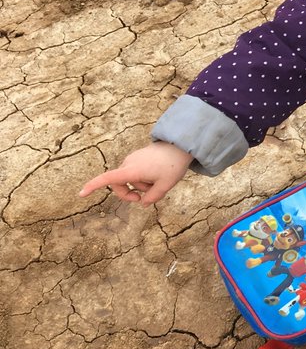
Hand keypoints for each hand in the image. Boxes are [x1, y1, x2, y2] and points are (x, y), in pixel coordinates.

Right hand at [78, 141, 193, 205]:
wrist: (180, 146)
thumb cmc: (172, 165)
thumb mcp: (165, 186)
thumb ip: (152, 197)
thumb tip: (143, 203)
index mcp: (132, 170)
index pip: (108, 179)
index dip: (93, 186)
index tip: (81, 194)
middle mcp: (128, 163)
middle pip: (119, 184)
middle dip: (128, 194)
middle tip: (143, 199)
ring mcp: (132, 159)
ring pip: (130, 180)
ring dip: (141, 186)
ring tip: (158, 182)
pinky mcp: (137, 158)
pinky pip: (136, 173)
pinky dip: (143, 179)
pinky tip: (158, 176)